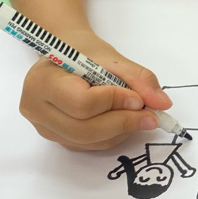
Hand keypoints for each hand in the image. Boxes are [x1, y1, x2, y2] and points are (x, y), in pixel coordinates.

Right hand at [19, 34, 172, 150]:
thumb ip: (138, 78)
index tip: (138, 98)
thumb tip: (163, 103)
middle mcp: (35, 108)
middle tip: (151, 115)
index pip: (82, 103)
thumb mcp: (111, 57)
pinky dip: (112, 136)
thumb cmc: (84, 53)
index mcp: (42, 81)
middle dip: (123, 122)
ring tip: (139, 116)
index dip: (114, 102)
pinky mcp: (56, 138)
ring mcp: (43, 127)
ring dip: (121, 131)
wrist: (66, 57)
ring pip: (88, 141)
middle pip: (84, 129)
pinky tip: (123, 120)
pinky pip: (88, 145)